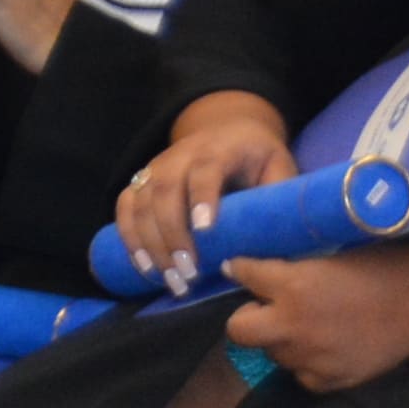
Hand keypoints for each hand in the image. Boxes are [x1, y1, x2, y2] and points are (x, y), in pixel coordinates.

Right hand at [115, 92, 299, 297]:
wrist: (229, 129)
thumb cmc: (259, 158)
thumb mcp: (278, 168)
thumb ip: (278, 198)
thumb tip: (283, 241)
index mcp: (220, 148)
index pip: (206, 169)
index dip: (203, 197)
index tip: (206, 230)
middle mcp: (180, 154)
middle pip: (166, 190)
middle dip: (173, 235)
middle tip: (188, 273)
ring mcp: (156, 167)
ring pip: (141, 203)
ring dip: (150, 244)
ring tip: (169, 278)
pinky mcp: (142, 182)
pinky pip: (125, 208)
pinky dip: (130, 238)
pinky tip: (144, 267)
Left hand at [224, 237, 408, 390]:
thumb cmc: (384, 269)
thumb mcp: (331, 259)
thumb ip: (293, 270)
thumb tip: (263, 270)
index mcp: (293, 286)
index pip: (244, 274)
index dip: (240, 269)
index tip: (239, 269)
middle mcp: (293, 325)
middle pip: (239, 329)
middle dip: (247, 317)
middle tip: (267, 308)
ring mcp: (309, 358)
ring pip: (273, 353)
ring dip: (282, 339)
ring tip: (311, 326)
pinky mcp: (328, 381)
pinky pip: (301, 374)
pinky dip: (307, 363)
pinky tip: (327, 348)